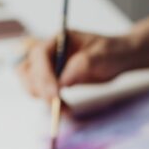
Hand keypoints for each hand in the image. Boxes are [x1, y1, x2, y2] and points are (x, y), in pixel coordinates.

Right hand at [17, 30, 136, 99]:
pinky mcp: (52, 79)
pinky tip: (64, 108)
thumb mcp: (101, 56)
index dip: (44, 74)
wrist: (118, 58)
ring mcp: (49, 65)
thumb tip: (62, 82)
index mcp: (60, 39)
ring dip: (41, 97)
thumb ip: (82, 65)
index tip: (56, 93)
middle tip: (57, 105)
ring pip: (29, 81)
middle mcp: (50, 51)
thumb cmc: (112, 52)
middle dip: (40, 88)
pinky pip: (40, 91)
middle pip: (29, 69)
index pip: (41, 54)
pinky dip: (48, 102)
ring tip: (63, 109)